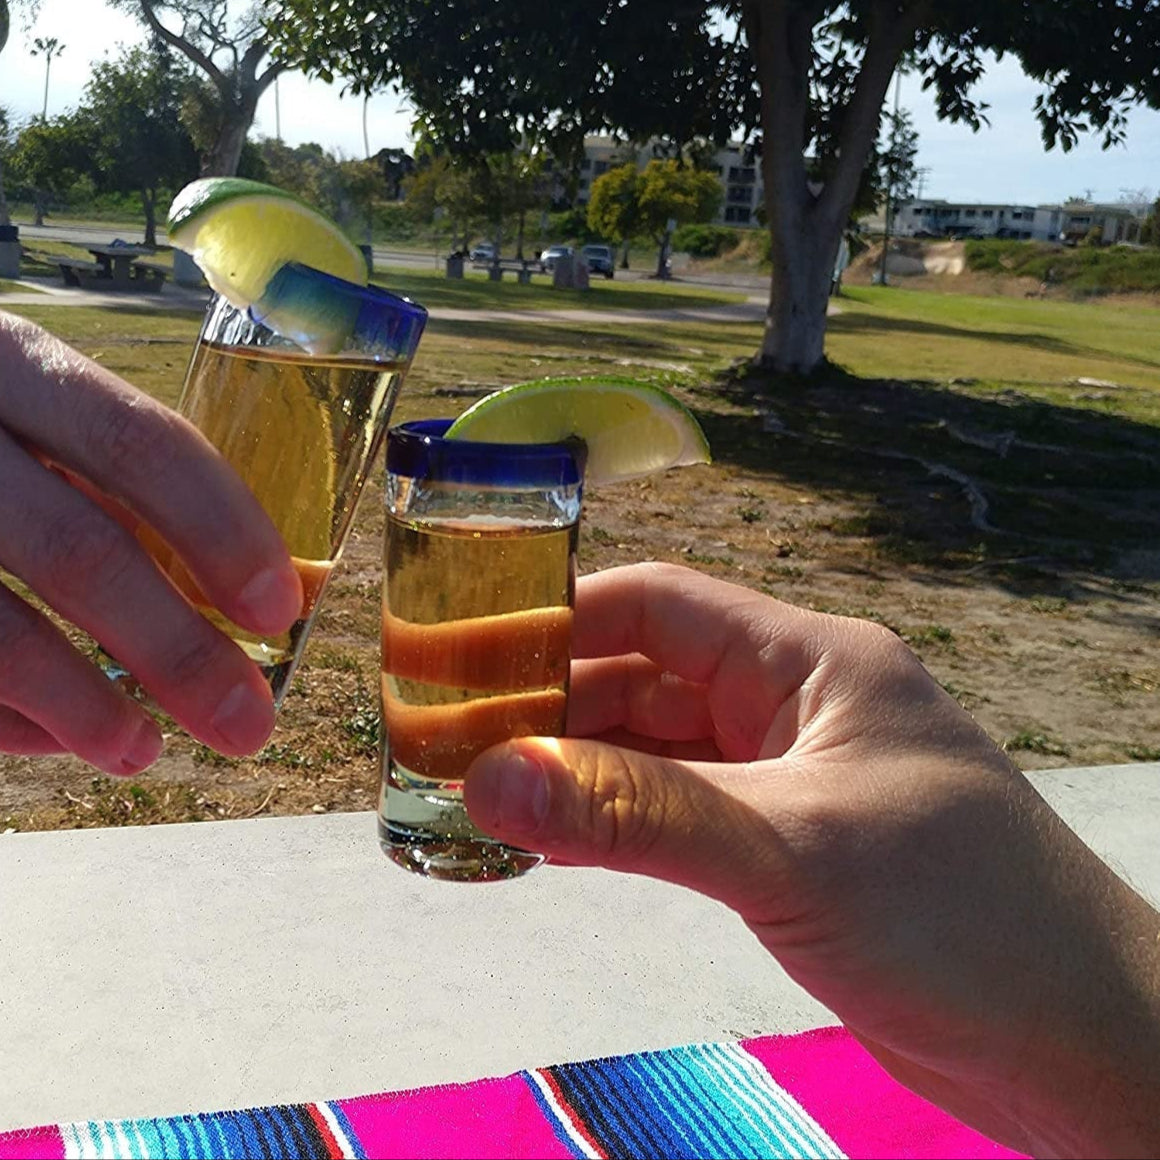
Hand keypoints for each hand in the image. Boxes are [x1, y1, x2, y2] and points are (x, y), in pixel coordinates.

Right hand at [0, 313, 301, 772]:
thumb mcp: (39, 415)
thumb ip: (130, 489)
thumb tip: (263, 592)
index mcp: (14, 363)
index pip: (138, 441)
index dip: (219, 530)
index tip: (279, 610)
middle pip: (76, 548)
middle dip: (175, 651)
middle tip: (245, 727)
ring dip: (81, 703)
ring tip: (143, 752)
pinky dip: (2, 717)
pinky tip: (51, 737)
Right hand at [465, 562, 1159, 1156]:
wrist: (1084, 1045)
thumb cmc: (962, 920)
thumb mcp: (788, 851)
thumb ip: (637, 815)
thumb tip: (488, 779)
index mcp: (813, 663)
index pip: (662, 606)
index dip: (561, 619)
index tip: (465, 651)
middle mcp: (797, 707)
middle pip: (648, 678)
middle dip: (552, 703)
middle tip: (449, 741)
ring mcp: (791, 779)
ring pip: (658, 750)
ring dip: (579, 767)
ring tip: (480, 791)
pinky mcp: (790, 847)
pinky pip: (681, 812)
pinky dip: (617, 821)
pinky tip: (557, 840)